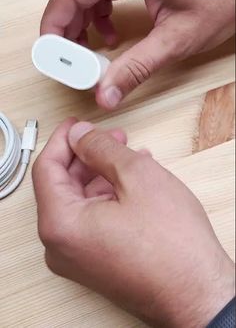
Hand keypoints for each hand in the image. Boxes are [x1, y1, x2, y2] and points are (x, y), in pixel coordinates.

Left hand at [33, 119, 233, 327]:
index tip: (78, 124)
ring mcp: (79, 257)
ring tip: (129, 157)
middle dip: (88, 156)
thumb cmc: (173, 245)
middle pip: (64, 185)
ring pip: (81, 200)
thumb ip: (100, 149)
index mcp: (61, 225)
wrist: (199, 293)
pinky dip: (109, 195)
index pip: (47, 169)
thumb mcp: (137, 176)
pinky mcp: (97, 261)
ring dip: (103, 174)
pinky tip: (132, 181)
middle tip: (110, 137)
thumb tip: (80, 135)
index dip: (63, 140)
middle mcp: (61, 246)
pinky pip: (93, 218)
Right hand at [41, 0, 234, 108]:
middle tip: (70, 61)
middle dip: (67, 28)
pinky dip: (100, 15)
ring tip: (90, 53)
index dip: (54, 24)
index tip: (50, 53)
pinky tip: (111, 36)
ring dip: (83, 23)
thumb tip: (105, 92)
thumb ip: (136, 67)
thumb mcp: (177, 39)